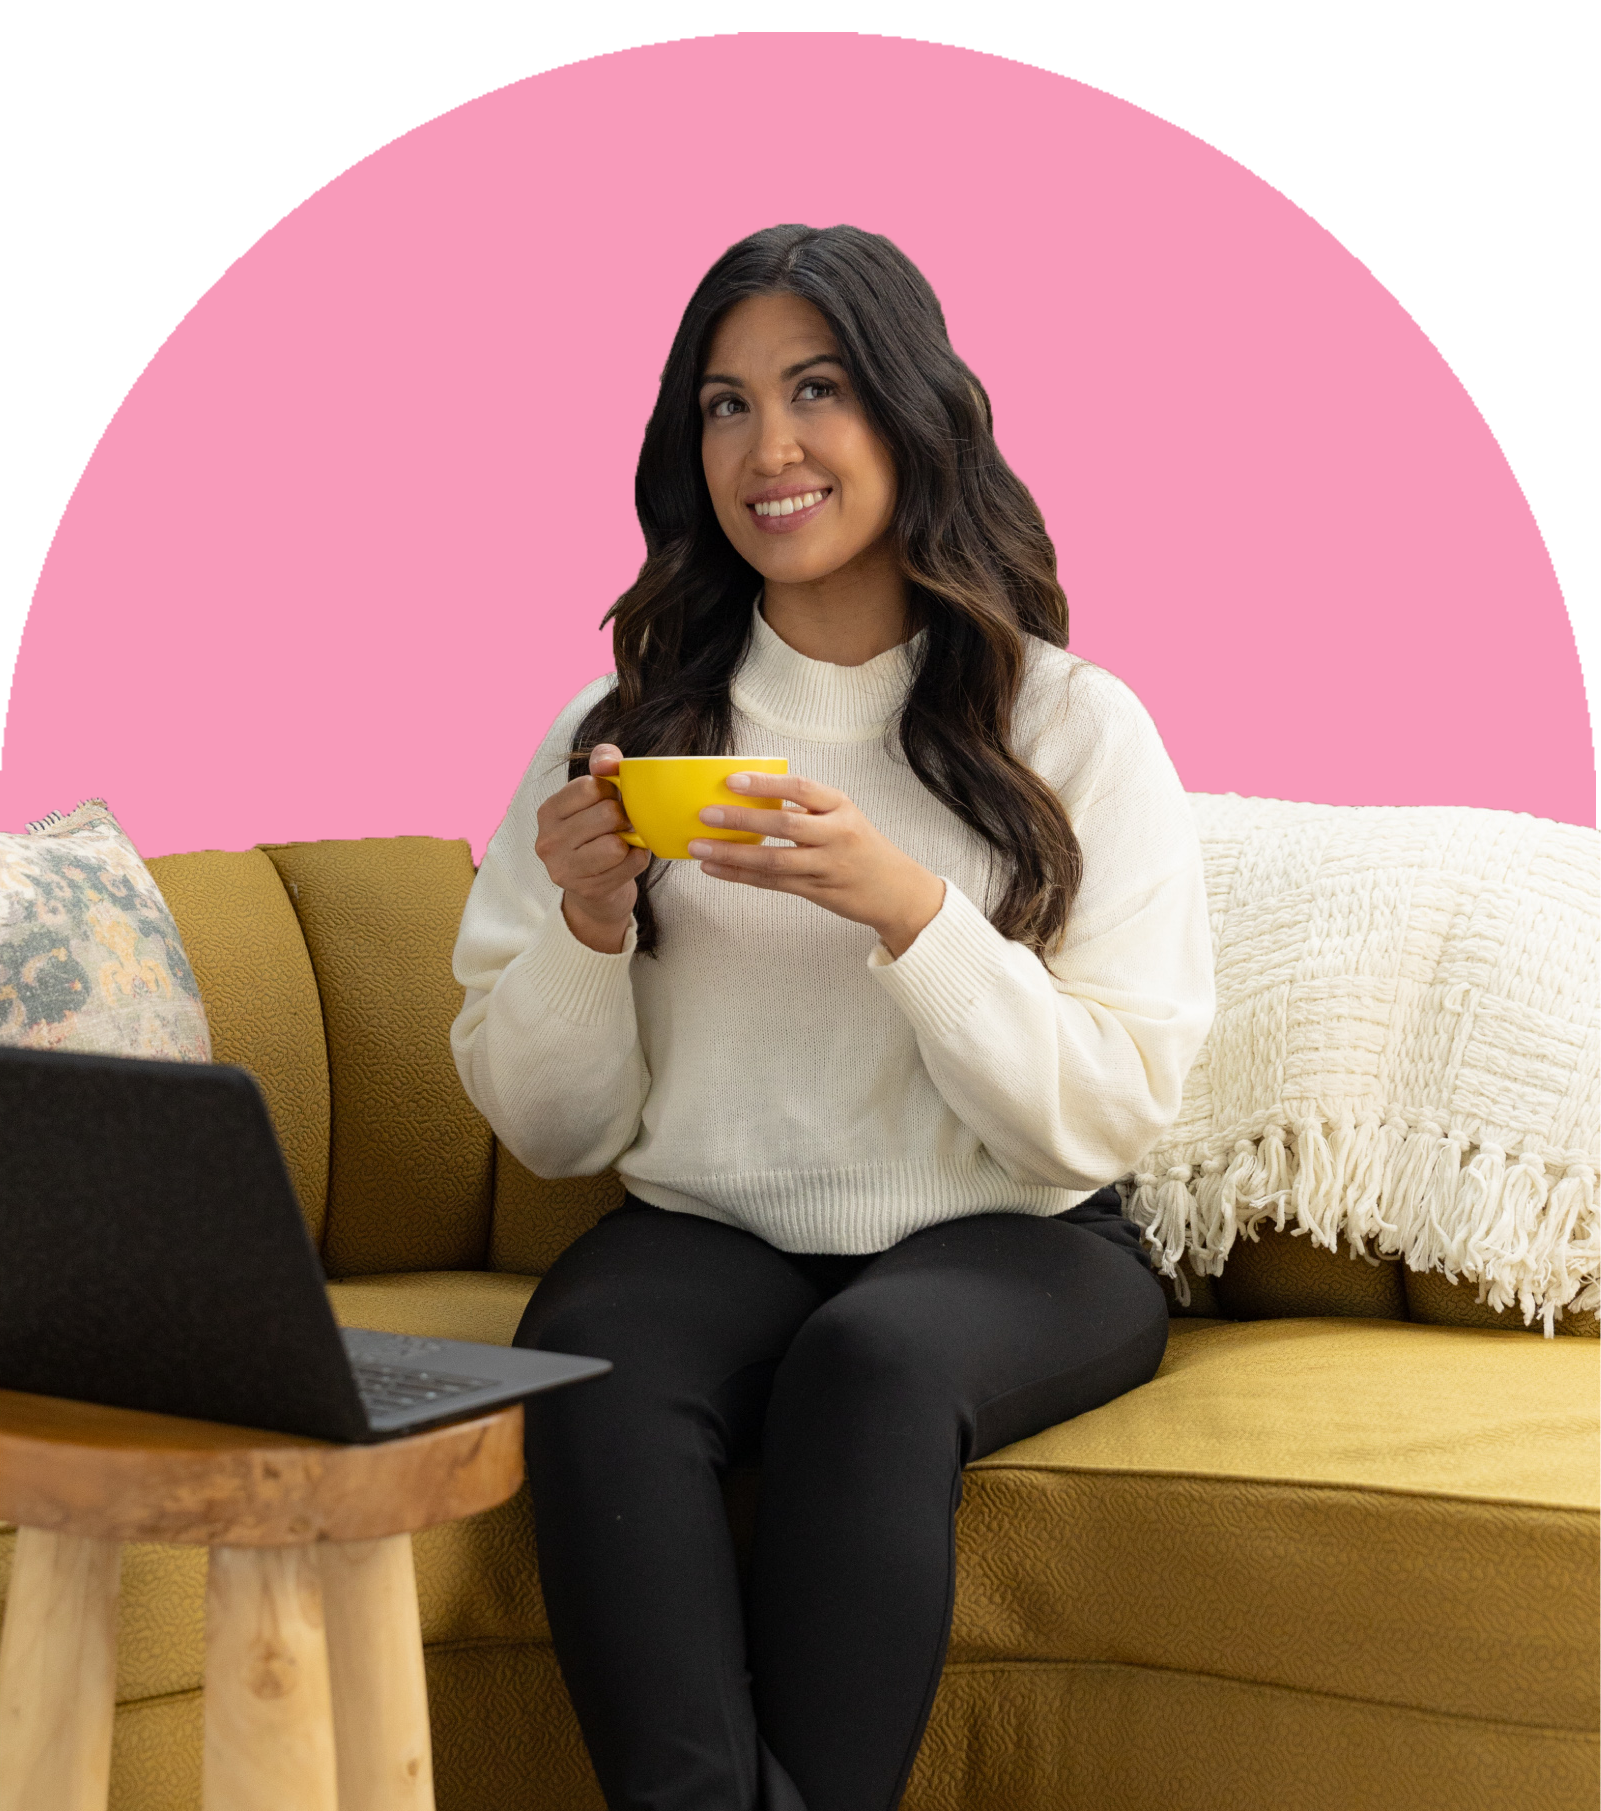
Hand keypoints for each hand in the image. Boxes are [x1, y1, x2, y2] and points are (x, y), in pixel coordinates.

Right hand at [533, 744, 649, 953]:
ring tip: (623, 842)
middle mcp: (548, 841)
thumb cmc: (597, 834)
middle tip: (622, 825)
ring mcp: (564, 869)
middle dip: (623, 817)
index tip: (610, 801)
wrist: (595, 889)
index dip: (611, 791)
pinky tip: (628, 861)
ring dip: (630, 841)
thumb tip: (608, 762)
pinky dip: (638, 859)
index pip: (590, 786)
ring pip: (616, 844)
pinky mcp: (587, 890)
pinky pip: (631, 864)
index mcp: (548, 811)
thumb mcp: (595, 796)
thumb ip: (603, 764)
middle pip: (607, 814)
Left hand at [688, 774, 944, 958]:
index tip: (733, 781)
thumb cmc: (864, 849)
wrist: (897, 891)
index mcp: (842, 807)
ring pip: (772, 860)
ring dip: (732, 855)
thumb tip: (753, 799)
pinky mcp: (816, 891)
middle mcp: (836, 835)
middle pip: (783, 826)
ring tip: (699, 847)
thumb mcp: (845, 817)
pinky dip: (740, 875)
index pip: (801, 789)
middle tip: (707, 814)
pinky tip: (715, 868)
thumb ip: (807, 809)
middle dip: (740, 820)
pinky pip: (771, 882)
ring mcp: (826, 866)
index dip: (766, 785)